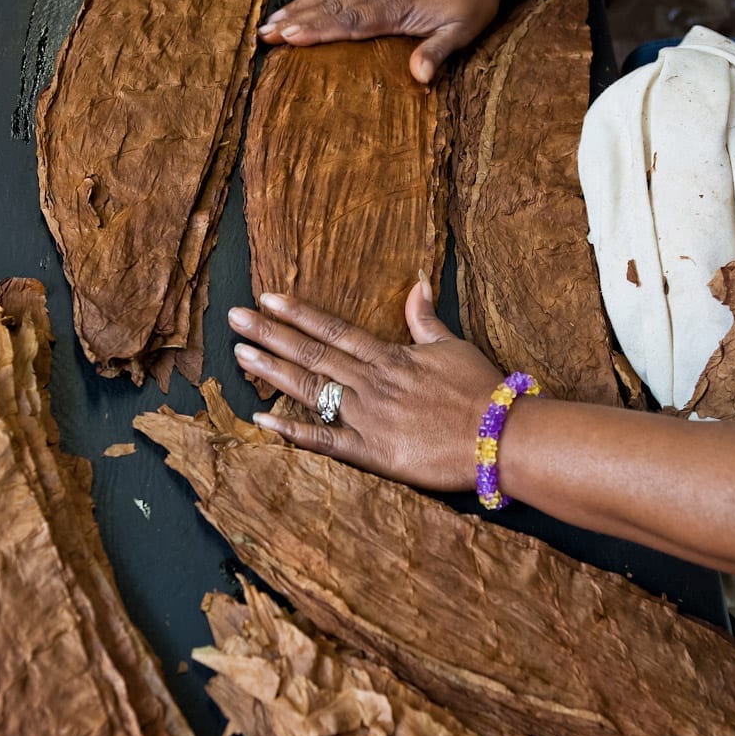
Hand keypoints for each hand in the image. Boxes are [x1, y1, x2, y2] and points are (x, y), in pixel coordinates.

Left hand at [228, 274, 502, 489]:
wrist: (500, 436)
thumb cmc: (481, 391)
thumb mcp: (453, 346)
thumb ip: (425, 319)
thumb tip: (417, 283)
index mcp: (389, 356)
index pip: (334, 330)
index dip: (299, 313)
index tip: (267, 297)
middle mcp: (371, 382)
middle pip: (312, 354)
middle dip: (271, 334)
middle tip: (234, 318)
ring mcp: (368, 417)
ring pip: (311, 390)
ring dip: (273, 371)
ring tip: (240, 355)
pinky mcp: (372, 452)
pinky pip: (325, 441)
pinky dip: (292, 432)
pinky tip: (262, 420)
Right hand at [257, 0, 508, 83]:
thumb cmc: (472, 1)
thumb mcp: (461, 32)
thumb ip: (436, 53)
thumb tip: (419, 77)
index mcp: (395, 8)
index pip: (350, 22)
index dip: (318, 30)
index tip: (290, 37)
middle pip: (330, 8)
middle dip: (296, 21)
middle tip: (264, 35)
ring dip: (298, 5)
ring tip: (270, 19)